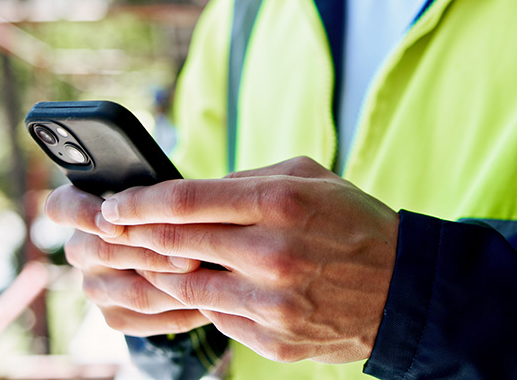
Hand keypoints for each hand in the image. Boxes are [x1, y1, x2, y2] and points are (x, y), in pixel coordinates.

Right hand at [43, 183, 211, 335]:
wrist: (171, 243)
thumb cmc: (162, 205)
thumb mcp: (154, 189)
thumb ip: (153, 194)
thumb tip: (173, 204)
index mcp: (77, 209)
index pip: (62, 208)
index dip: (83, 214)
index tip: (110, 220)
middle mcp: (80, 250)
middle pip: (107, 252)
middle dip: (152, 253)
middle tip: (189, 255)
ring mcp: (95, 287)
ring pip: (133, 293)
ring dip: (173, 286)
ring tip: (208, 277)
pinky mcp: (114, 316)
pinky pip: (149, 320)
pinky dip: (182, 312)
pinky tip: (209, 303)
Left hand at [99, 156, 399, 363]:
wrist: (405, 291)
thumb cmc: (352, 222)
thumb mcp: (307, 177)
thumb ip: (245, 179)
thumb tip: (186, 193)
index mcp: (279, 202)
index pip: (185, 200)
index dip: (138, 203)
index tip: (113, 203)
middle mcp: (271, 253)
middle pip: (175, 244)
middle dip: (134, 236)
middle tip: (111, 230)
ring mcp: (271, 303)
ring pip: (188, 288)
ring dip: (165, 273)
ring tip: (158, 259)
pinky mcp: (273, 339)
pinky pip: (218, 317)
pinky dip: (210, 302)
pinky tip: (218, 287)